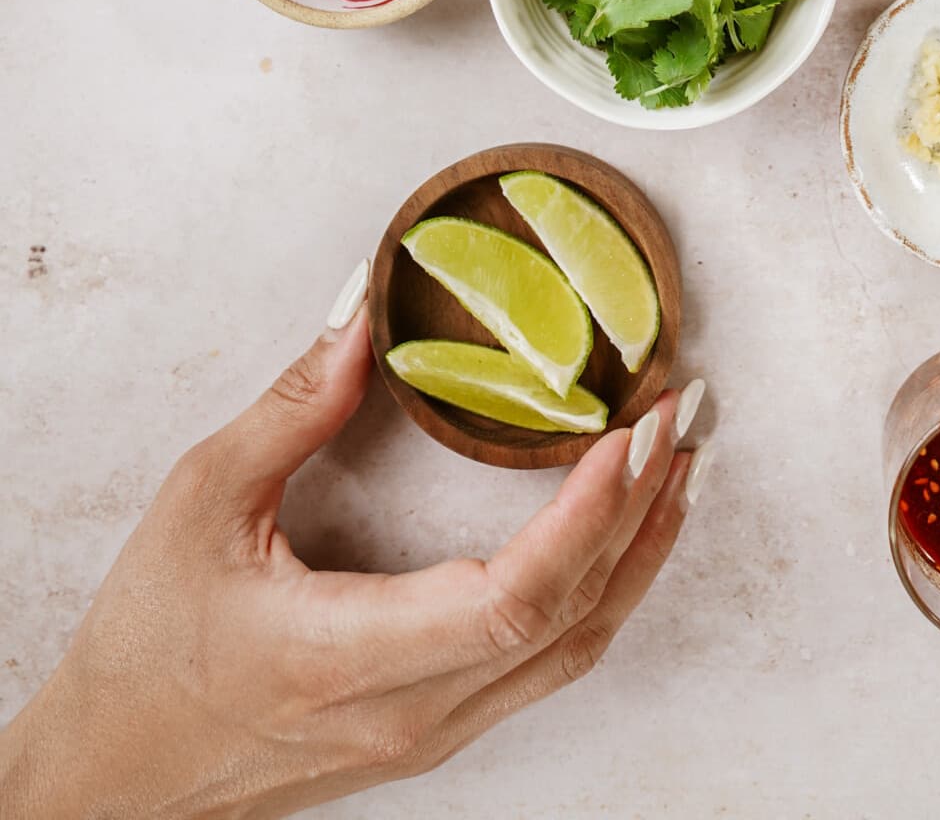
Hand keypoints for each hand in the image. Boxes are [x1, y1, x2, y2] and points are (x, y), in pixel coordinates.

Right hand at [0, 264, 705, 818]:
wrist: (112, 778)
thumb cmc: (146, 647)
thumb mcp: (199, 504)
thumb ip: (291, 407)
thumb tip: (361, 310)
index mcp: (348, 656)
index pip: (512, 597)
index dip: (589, 516)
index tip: (633, 432)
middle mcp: (411, 711)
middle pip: (568, 620)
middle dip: (642, 510)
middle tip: (683, 413)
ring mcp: (431, 732)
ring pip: (572, 650)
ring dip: (637, 551)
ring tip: (678, 460)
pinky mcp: (434, 730)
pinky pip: (546, 661)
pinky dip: (601, 587)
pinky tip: (620, 529)